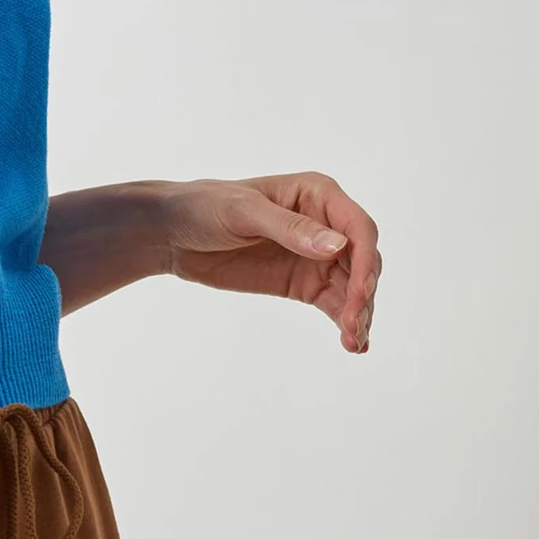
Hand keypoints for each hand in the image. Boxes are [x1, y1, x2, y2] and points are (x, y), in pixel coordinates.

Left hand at [159, 172, 381, 352]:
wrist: (173, 233)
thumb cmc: (206, 206)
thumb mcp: (244, 212)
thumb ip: (290, 228)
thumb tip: (338, 246)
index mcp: (317, 195)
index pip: (357, 228)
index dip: (365, 260)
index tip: (360, 292)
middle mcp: (326, 224)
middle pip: (362, 261)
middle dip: (362, 293)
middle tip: (353, 325)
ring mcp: (316, 256)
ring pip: (352, 287)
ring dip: (359, 314)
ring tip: (353, 341)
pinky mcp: (304, 284)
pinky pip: (334, 303)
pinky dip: (345, 322)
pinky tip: (353, 344)